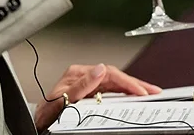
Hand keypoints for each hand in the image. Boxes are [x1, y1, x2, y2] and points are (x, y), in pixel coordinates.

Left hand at [33, 63, 161, 131]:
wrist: (39, 123)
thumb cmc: (47, 114)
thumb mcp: (63, 100)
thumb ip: (81, 86)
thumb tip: (100, 70)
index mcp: (77, 73)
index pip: (109, 74)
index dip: (127, 82)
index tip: (140, 92)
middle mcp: (84, 76)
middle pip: (115, 77)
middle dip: (136, 84)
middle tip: (154, 91)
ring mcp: (87, 83)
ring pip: (116, 83)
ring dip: (133, 88)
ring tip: (150, 92)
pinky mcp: (90, 92)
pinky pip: (112, 90)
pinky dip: (125, 93)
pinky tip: (134, 95)